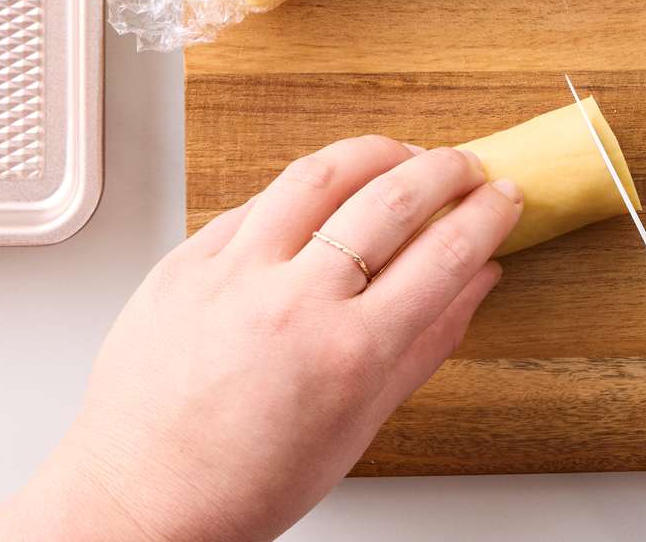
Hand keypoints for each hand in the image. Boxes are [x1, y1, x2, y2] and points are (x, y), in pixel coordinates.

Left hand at [0, 136, 521, 541]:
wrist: (142, 494)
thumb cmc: (246, 482)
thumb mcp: (359, 427)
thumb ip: (425, 345)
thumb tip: (477, 283)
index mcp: (348, 354)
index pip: (443, 255)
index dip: (486, 215)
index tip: (503, 199)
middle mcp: (293, 301)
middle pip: (391, 198)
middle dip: (444, 170)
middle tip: (464, 167)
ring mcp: (233, 272)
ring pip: (319, 174)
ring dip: (373, 151)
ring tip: (400, 154)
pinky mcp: (187, 259)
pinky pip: (256, 200)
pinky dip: (301, 186)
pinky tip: (322, 189)